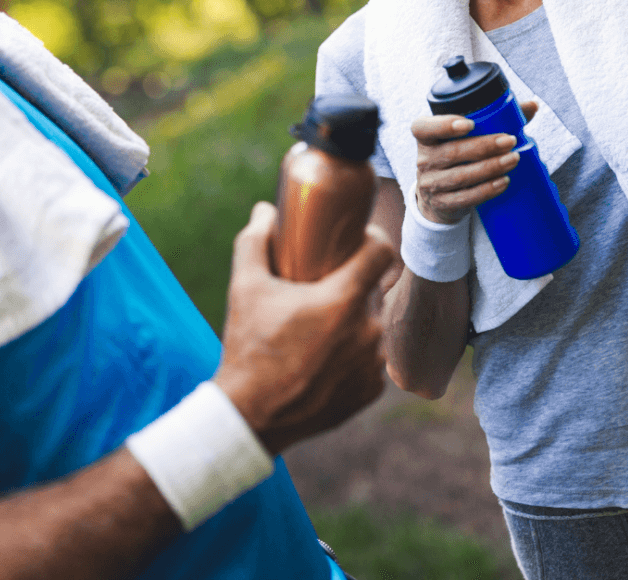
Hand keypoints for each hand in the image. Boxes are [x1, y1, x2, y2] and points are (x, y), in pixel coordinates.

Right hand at [215, 202, 395, 455]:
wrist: (252, 417)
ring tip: (319, 324)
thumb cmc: (248, 347)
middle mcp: (367, 331)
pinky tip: (324, 354)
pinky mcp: (371, 391)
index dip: (372, 239)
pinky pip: (370, 358)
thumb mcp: (245, 287)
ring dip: (353, 320)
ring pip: (371, 324)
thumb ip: (255, 241)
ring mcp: (372, 365)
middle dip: (351, 283)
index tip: (355, 240)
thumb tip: (264, 211)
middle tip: (320, 286)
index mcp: (343, 301)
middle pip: (372, 289)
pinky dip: (353, 353)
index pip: (382, 252)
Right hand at [412, 100, 538, 224]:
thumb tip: (531, 106)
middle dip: (484, 146)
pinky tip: (503, 181)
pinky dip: (486, 190)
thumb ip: (495, 118)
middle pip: (452, 152)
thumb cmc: (457, 158)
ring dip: (490, 167)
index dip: (443, 124)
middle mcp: (423, 160)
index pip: (422, 127)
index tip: (470, 124)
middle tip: (509, 141)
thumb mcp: (465, 138)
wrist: (438, 196)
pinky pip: (465, 197)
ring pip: (461, 176)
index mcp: (425, 138)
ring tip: (513, 159)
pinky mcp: (442, 203)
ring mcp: (430, 183)